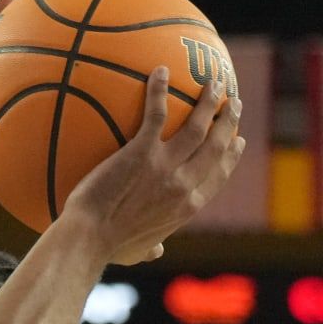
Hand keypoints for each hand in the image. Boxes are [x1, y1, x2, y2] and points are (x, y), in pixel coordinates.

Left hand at [61, 69, 243, 265]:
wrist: (87, 240)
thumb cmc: (107, 249)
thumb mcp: (137, 252)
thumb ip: (152, 247)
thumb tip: (157, 252)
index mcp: (187, 207)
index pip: (218, 175)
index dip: (231, 155)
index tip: (238, 141)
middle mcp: (184, 185)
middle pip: (217, 146)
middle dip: (229, 121)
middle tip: (233, 103)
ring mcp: (165, 167)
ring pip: (198, 126)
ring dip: (209, 101)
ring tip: (214, 82)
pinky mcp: (141, 152)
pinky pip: (156, 114)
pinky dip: (159, 90)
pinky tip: (160, 71)